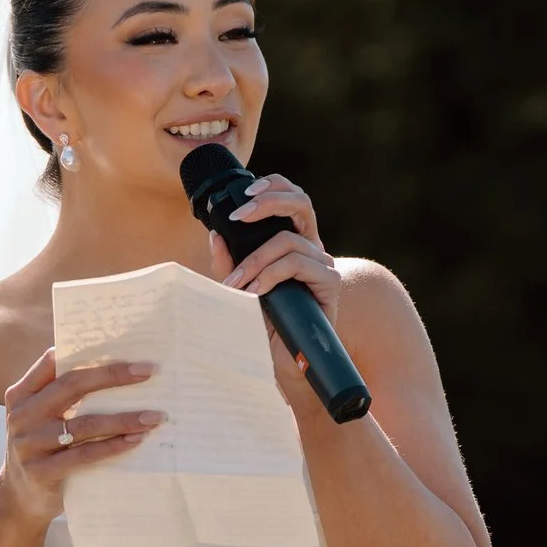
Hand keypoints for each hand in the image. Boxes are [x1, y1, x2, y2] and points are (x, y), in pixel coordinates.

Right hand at [0, 352, 160, 522]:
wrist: (19, 500)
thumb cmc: (42, 449)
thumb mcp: (40, 418)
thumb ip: (61, 394)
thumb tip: (113, 368)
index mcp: (21, 395)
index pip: (54, 364)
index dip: (89, 355)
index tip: (124, 350)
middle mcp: (22, 416)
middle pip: (71, 387)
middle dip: (112, 376)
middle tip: (148, 372)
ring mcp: (29, 445)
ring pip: (84, 424)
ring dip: (124, 419)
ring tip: (154, 416)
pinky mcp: (42, 472)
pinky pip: (85, 455)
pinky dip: (113, 447)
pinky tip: (137, 440)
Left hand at [211, 173, 342, 323]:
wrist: (283, 360)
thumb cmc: (263, 323)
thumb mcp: (239, 287)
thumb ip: (229, 263)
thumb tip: (216, 234)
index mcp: (294, 242)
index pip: (292, 198)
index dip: (274, 186)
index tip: (245, 193)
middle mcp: (312, 248)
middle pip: (300, 203)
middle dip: (267, 203)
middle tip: (237, 217)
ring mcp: (324, 264)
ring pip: (289, 241)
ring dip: (256, 259)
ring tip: (237, 283)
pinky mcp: (330, 283)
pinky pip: (297, 264)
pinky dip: (271, 275)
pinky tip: (256, 292)